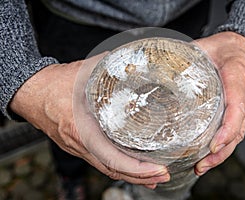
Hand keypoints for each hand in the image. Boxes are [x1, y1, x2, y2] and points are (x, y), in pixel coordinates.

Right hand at [10, 54, 169, 188]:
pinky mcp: (79, 147)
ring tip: (154, 177)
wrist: (31, 92)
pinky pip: (101, 162)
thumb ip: (109, 67)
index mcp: (81, 129)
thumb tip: (133, 62)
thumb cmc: (53, 85)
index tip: (156, 170)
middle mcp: (80, 145)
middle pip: (113, 170)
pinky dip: (119, 169)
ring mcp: (78, 148)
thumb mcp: (83, 73)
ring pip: (107, 169)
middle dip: (140, 177)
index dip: (136, 169)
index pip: (112, 158)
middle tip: (163, 175)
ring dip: (131, 176)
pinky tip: (132, 169)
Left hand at [193, 31, 244, 174]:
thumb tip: (158, 65)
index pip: (237, 106)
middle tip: (202, 164)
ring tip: (202, 166)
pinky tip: (210, 154)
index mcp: (237, 77)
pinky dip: (224, 145)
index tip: (214, 145)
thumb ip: (184, 56)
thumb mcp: (206, 46)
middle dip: (221, 151)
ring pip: (238, 134)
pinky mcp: (240, 110)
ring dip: (222, 153)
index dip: (227, 128)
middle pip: (238, 129)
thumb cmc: (228, 48)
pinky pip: (235, 130)